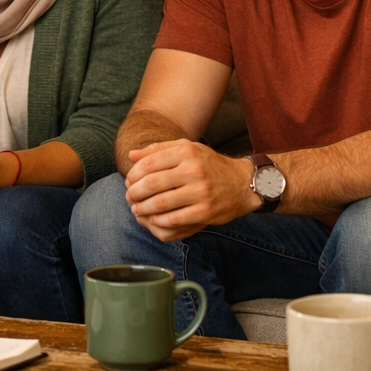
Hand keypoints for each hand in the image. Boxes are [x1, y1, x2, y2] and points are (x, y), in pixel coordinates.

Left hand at [123, 140, 257, 240]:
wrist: (241, 183)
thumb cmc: (208, 165)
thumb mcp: (186, 148)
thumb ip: (158, 150)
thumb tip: (131, 155)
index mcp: (186, 152)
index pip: (149, 164)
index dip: (133, 175)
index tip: (128, 182)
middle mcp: (193, 170)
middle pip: (151, 184)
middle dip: (134, 193)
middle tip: (129, 198)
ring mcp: (200, 192)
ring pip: (160, 204)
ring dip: (142, 209)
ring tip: (137, 209)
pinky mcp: (205, 211)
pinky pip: (174, 220)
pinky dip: (158, 221)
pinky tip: (153, 219)